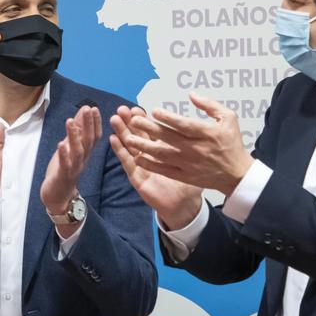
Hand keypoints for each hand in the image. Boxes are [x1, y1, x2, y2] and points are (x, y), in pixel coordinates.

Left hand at [39, 105, 101, 214]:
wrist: (59, 197)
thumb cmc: (64, 170)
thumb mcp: (70, 148)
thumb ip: (76, 132)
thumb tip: (81, 114)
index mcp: (86, 153)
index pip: (94, 136)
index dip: (95, 122)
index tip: (94, 108)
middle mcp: (83, 159)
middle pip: (89, 140)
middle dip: (88, 124)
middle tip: (88, 109)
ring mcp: (74, 167)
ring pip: (78, 151)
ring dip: (75, 135)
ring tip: (70, 121)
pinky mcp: (64, 175)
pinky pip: (66, 164)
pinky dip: (64, 154)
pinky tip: (61, 144)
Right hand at [109, 106, 203, 229]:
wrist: (185, 207)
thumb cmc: (191, 186)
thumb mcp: (196, 162)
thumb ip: (196, 145)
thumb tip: (201, 129)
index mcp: (165, 150)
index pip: (153, 131)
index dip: (145, 119)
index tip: (138, 108)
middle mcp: (151, 156)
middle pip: (139, 135)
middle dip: (130, 121)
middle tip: (123, 109)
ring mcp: (142, 166)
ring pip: (130, 146)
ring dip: (122, 132)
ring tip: (115, 119)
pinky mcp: (138, 178)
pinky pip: (128, 163)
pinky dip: (120, 151)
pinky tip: (113, 139)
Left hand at [115, 93, 254, 196]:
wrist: (236, 174)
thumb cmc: (232, 143)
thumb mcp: (228, 118)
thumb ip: (209, 105)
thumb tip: (191, 94)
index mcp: (206, 133)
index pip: (183, 125)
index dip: (167, 118)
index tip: (153, 111)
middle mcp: (195, 148)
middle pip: (168, 138)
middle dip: (149, 129)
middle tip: (133, 121)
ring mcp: (189, 164)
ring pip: (162, 154)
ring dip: (144, 146)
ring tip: (129, 139)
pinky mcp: (185, 175)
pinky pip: (164, 170)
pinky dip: (150, 165)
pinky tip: (137, 158)